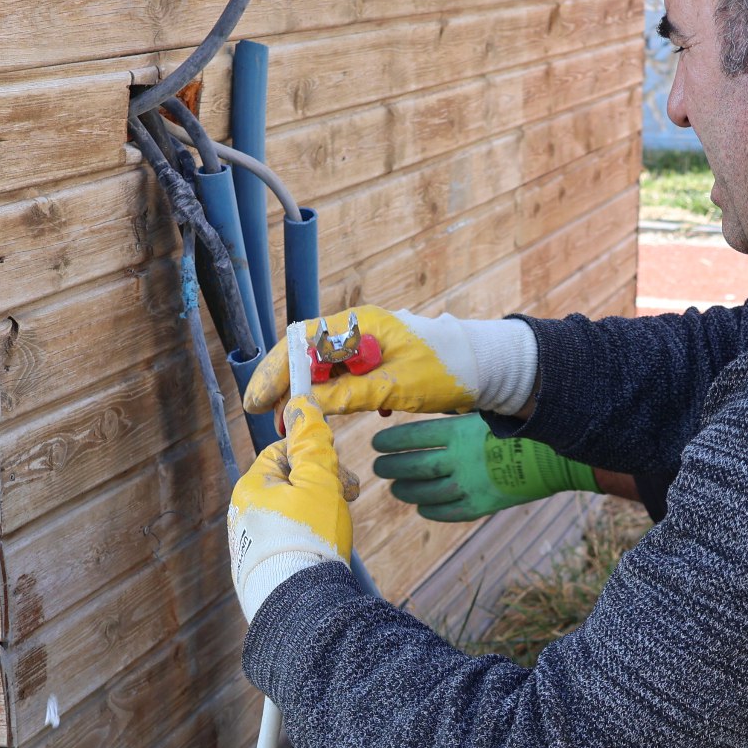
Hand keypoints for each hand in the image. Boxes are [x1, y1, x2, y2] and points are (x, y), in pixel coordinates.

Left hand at [228, 403, 359, 619]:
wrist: (301, 607)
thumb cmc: (309, 538)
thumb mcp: (318, 480)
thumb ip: (311, 441)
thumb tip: (300, 403)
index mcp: (251, 487)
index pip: (283, 451)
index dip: (315, 456)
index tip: (339, 474)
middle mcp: (244, 513)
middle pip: (289, 482)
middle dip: (322, 486)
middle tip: (347, 500)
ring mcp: (251, 543)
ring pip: (292, 512)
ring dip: (319, 512)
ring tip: (337, 530)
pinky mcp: (261, 569)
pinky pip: (289, 540)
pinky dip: (309, 539)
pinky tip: (323, 551)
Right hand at [241, 307, 537, 419]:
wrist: (488, 370)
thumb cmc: (448, 370)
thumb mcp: (396, 387)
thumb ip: (350, 394)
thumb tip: (306, 405)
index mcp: (360, 325)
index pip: (302, 343)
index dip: (276, 373)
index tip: (259, 401)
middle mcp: (358, 330)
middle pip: (305, 355)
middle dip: (284, 386)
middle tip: (266, 417)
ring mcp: (367, 346)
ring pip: (322, 368)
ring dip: (305, 395)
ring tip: (291, 422)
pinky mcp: (377, 363)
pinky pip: (342, 377)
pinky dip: (329, 396)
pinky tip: (328, 416)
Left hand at [371, 415, 600, 522]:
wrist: (554, 457)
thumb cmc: (520, 429)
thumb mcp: (487, 414)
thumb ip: (458, 418)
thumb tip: (430, 411)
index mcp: (459, 433)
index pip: (414, 437)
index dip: (391, 442)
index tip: (377, 444)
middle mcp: (460, 460)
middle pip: (414, 466)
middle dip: (392, 467)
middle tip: (378, 466)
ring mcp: (470, 485)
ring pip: (426, 492)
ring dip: (406, 490)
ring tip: (395, 488)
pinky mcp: (482, 505)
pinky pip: (448, 512)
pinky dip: (431, 510)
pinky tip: (422, 507)